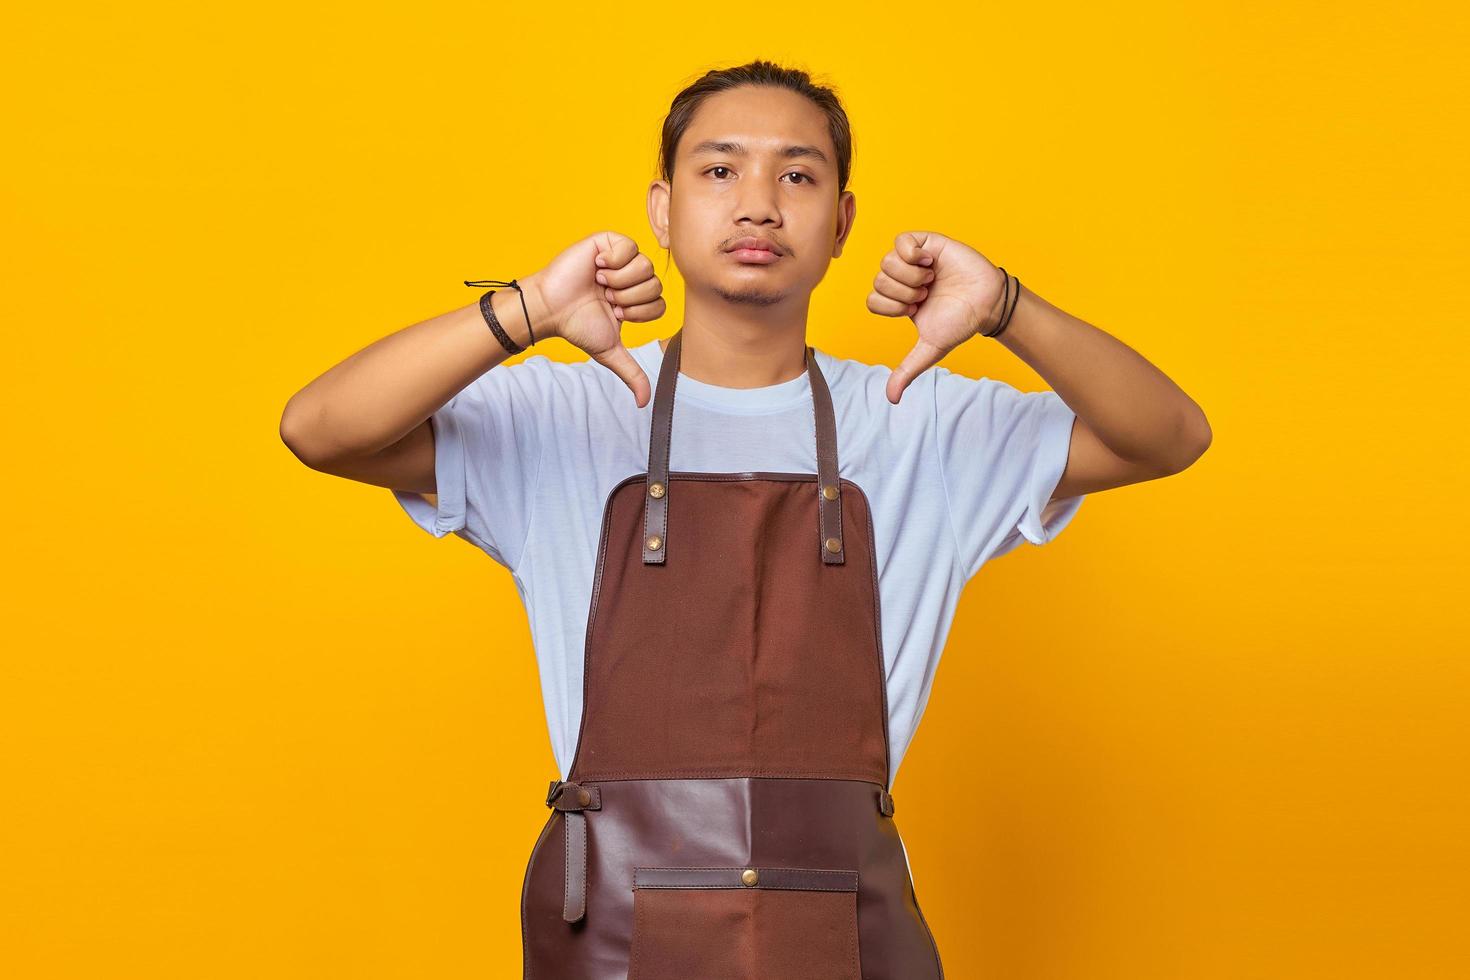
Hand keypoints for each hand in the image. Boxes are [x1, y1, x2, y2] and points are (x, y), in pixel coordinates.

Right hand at [524, 230, 665, 406]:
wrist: (551, 308)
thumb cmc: (576, 326)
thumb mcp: (609, 351)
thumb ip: (631, 373)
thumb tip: (644, 403)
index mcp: (636, 299)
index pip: (659, 304)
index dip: (638, 312)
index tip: (614, 313)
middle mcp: (631, 277)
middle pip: (654, 285)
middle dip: (628, 298)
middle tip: (605, 298)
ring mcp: (621, 257)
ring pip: (645, 266)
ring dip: (619, 281)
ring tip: (600, 283)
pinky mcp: (608, 241)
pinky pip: (630, 246)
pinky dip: (614, 260)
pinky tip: (598, 266)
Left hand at [866, 231, 1007, 403]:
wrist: (987, 304)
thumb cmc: (960, 323)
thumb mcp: (930, 348)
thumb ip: (907, 370)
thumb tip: (891, 399)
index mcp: (897, 301)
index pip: (873, 300)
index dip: (891, 307)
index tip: (915, 311)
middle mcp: (902, 279)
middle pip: (879, 281)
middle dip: (904, 294)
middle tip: (926, 296)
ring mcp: (913, 260)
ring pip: (887, 262)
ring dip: (910, 276)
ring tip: (930, 280)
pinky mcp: (926, 242)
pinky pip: (901, 240)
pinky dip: (912, 253)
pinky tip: (929, 262)